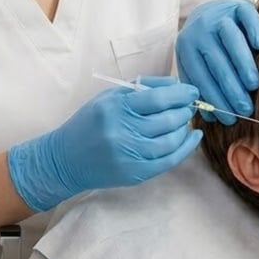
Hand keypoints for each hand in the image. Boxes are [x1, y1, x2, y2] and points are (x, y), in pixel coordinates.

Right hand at [7, 76, 204, 211]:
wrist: (66, 159)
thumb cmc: (89, 123)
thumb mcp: (108, 98)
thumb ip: (141, 88)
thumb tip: (175, 85)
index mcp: (115, 108)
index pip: (158, 98)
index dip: (180, 94)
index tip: (191, 90)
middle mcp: (123, 131)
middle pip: (168, 119)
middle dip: (185, 110)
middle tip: (189, 105)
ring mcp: (130, 155)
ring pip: (171, 140)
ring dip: (184, 127)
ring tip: (185, 120)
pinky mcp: (136, 173)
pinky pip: (169, 160)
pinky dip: (186, 148)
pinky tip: (193, 137)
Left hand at [176, 0, 258, 124]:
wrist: (214, 11)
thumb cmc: (208, 46)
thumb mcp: (197, 64)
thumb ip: (202, 87)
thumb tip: (212, 118)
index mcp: (186, 47)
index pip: (201, 77)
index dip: (215, 100)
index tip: (229, 118)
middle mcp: (200, 29)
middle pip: (216, 62)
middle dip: (230, 89)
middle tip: (244, 108)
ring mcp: (219, 14)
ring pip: (231, 41)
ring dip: (242, 64)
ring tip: (253, 85)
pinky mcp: (238, 4)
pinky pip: (247, 16)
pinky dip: (254, 30)